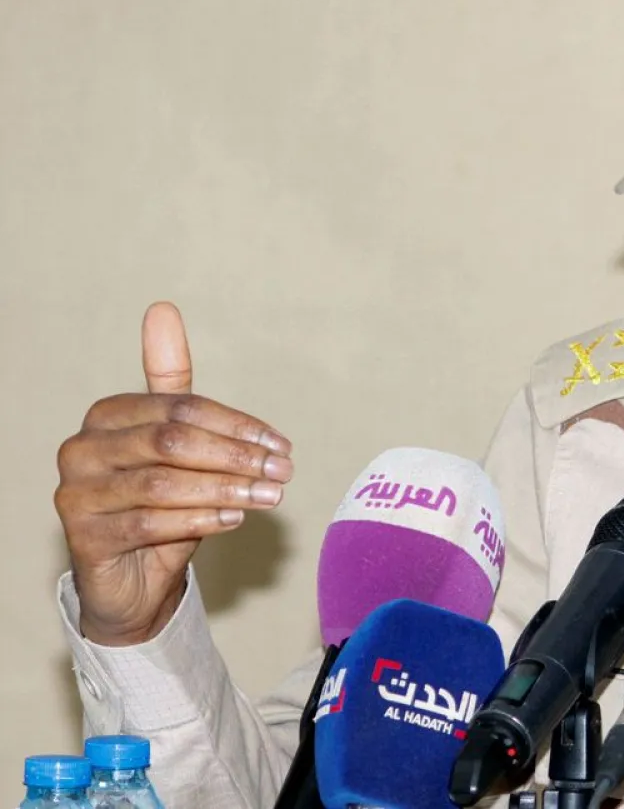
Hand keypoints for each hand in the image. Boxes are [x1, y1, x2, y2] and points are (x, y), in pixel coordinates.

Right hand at [54, 303, 293, 645]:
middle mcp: (82, 448)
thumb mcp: (174, 442)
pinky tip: (234, 519)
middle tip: (283, 472)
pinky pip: (149, 522)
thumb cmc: (160, 501)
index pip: (181, 408)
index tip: (282, 445)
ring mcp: (77, 493)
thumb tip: (161, 308)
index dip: (237, 425)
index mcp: (108, 415)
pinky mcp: (83, 536)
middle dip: (236, 455)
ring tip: (269, 496)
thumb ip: (173, 383)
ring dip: (226, 489)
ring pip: (163, 483)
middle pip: (172, 442)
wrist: (131, 579)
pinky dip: (200, 520)